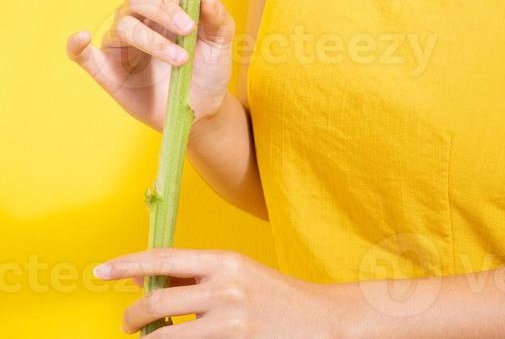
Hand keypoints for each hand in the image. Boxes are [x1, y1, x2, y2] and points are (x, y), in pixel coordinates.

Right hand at [65, 0, 236, 131]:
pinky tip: (81, 37)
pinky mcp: (107, 70)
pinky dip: (78, 45)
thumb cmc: (207, 69)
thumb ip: (217, 18)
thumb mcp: (221, 43)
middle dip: (164, 9)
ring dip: (152, 40)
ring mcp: (122, 45)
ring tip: (181, 59)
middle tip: (189, 29)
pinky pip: (84, 56)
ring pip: (123, 26)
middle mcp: (139, 20)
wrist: (201, 109)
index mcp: (166, 6)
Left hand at [96, 247, 350, 336]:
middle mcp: (226, 287)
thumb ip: (193, 275)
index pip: (164, 258)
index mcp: (226, 261)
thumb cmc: (274, 297)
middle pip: (156, 301)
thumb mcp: (237, 275)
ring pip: (163, 336)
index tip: (99, 271)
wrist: (322, 320)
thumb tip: (143, 277)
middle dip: (132, 318)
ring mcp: (230, 320)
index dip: (127, 264)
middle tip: (129, 325)